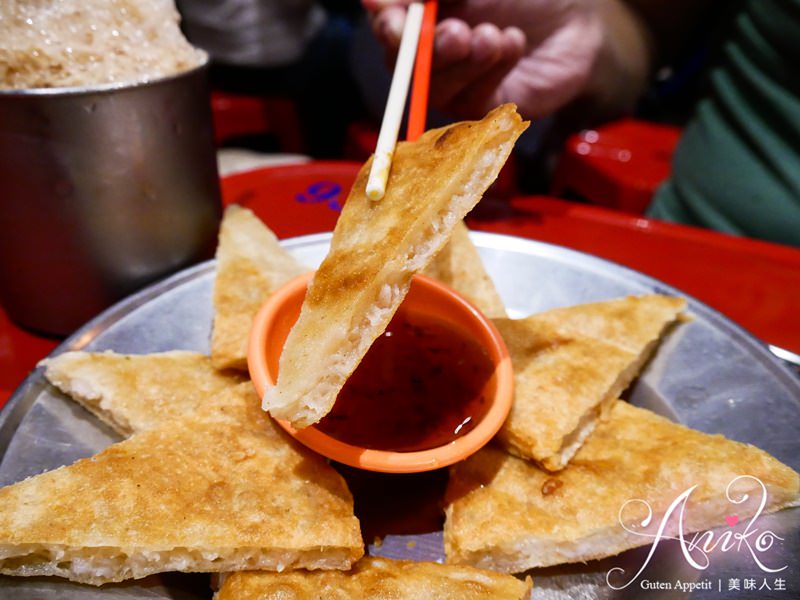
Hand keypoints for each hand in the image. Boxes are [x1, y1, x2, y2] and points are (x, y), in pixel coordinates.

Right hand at [363, 0, 604, 119]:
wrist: (578, 18)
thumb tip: (372, 1)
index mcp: (423, 17)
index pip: (388, 28)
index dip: (388, 27)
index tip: (397, 20)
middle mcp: (432, 54)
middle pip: (402, 65)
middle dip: (426, 50)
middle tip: (457, 32)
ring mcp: (455, 84)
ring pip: (435, 88)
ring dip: (465, 61)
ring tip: (494, 37)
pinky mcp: (482, 109)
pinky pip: (470, 100)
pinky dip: (491, 69)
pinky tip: (513, 43)